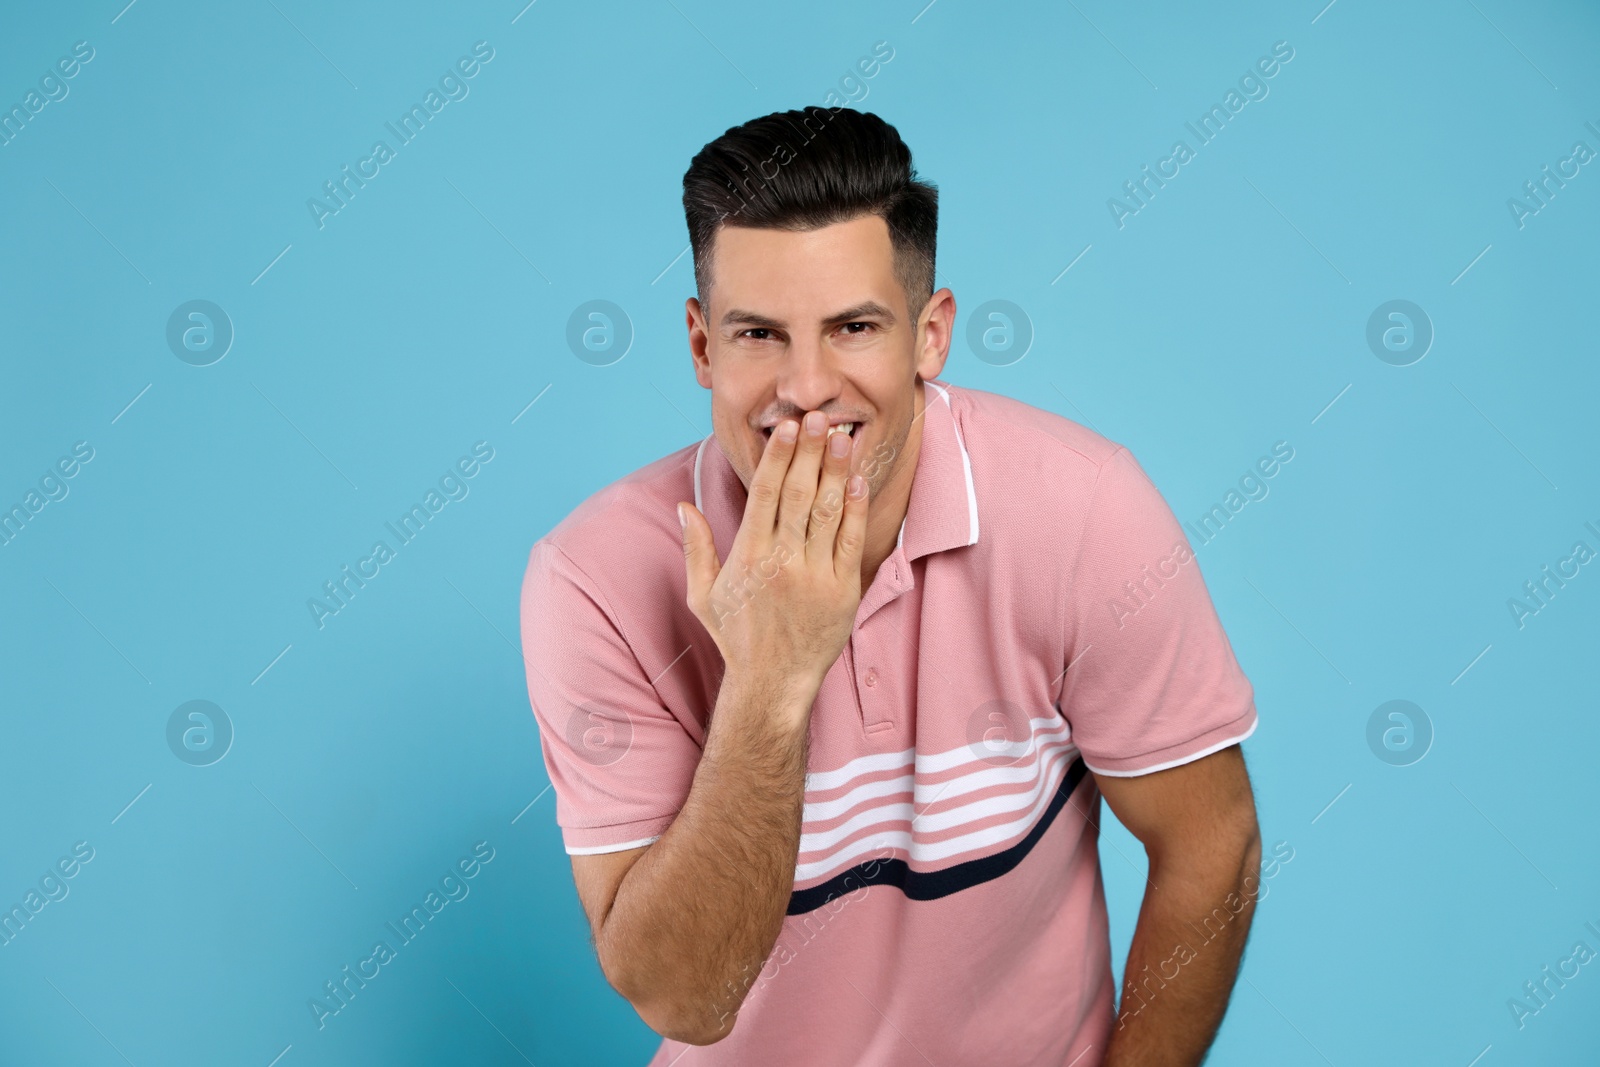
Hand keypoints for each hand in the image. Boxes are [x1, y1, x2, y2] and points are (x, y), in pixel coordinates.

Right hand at [678, 411, 868, 713]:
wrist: (772, 684)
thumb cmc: (737, 639)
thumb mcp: (704, 594)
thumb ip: (696, 547)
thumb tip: (683, 507)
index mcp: (748, 556)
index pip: (764, 494)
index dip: (777, 457)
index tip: (787, 428)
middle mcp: (781, 561)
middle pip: (797, 493)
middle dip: (808, 452)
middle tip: (818, 415)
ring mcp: (814, 576)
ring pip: (826, 511)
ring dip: (834, 471)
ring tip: (842, 437)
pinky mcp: (842, 591)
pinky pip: (849, 541)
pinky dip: (854, 509)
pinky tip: (856, 480)